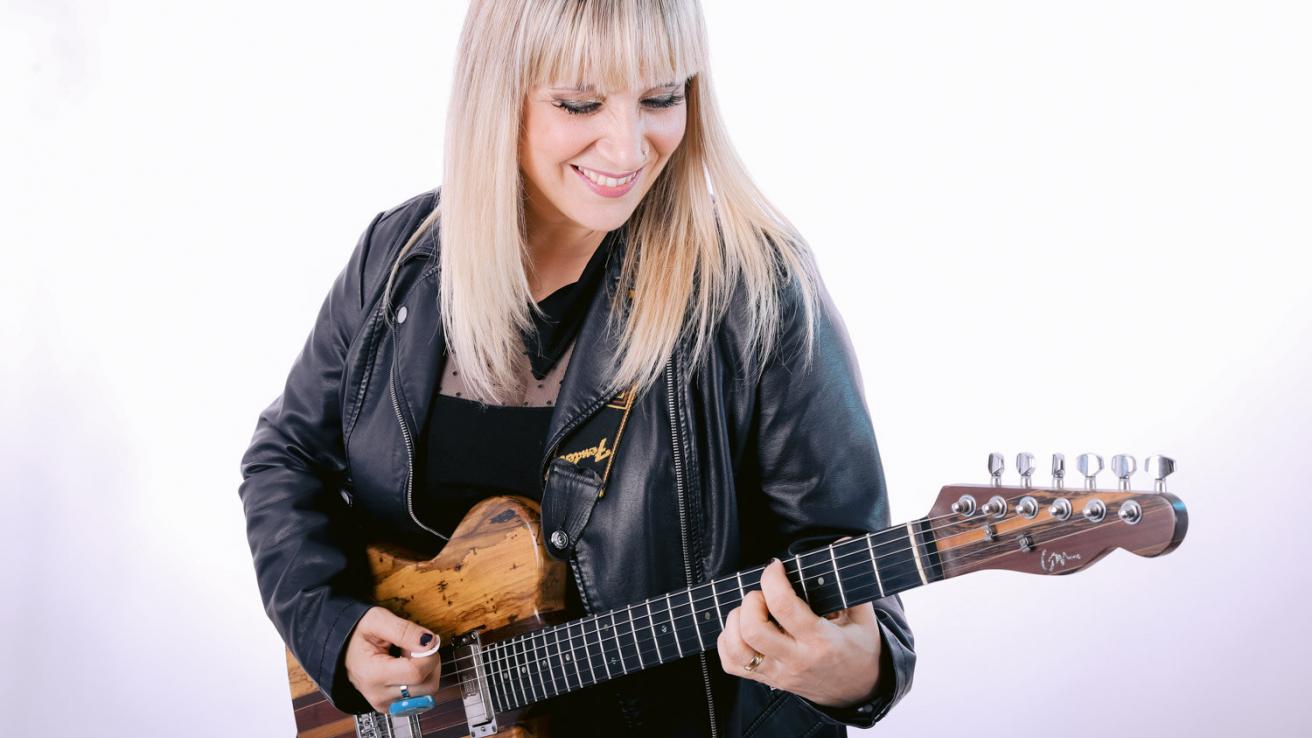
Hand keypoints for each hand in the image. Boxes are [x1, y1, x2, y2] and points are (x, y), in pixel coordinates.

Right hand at [344, 606, 442, 712]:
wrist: (343, 647)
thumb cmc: (357, 633)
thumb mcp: (377, 620)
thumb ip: (405, 630)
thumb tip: (430, 642)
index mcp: (373, 675)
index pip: (417, 672)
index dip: (428, 653)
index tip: (421, 640)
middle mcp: (379, 696)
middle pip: (427, 685)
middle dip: (428, 661)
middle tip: (412, 647)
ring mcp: (386, 704)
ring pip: (428, 691)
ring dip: (425, 670)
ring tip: (407, 656)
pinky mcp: (392, 706)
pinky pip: (421, 696)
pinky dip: (420, 680)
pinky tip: (405, 668)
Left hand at [717, 556, 883, 708]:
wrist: (858, 691)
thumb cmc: (859, 648)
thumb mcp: (863, 617)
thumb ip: (848, 582)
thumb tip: (842, 543)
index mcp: (821, 641)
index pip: (784, 607)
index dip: (772, 580)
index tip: (775, 567)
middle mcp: (796, 660)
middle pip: (752, 630)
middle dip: (751, 601)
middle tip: (763, 594)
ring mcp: (778, 673)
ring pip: (736, 649)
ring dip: (735, 621)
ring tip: (751, 610)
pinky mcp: (767, 680)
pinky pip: (731, 664)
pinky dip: (727, 641)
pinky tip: (742, 628)